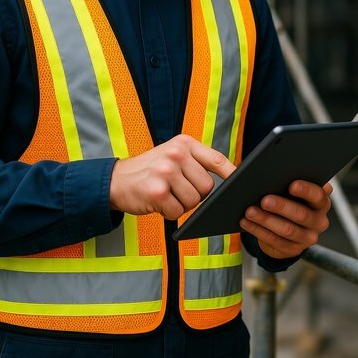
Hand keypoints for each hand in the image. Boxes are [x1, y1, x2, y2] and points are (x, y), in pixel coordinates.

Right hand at [109, 134, 235, 220]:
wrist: (116, 180)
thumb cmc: (149, 170)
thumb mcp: (172, 155)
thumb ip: (195, 162)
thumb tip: (228, 179)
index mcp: (183, 143)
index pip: (216, 159)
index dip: (231, 173)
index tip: (241, 183)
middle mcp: (175, 154)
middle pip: (207, 187)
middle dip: (196, 195)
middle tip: (177, 190)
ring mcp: (166, 172)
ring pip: (194, 201)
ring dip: (182, 205)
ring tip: (166, 195)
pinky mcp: (157, 192)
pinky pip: (178, 212)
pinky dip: (170, 213)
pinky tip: (158, 203)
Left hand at [240, 180, 332, 258]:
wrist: (288, 228)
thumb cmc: (287, 198)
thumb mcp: (291, 189)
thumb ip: (290, 178)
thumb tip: (275, 165)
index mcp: (320, 202)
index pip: (318, 195)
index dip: (306, 190)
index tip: (291, 184)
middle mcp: (318, 221)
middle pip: (301, 215)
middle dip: (281, 206)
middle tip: (264, 199)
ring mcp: (307, 238)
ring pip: (287, 230)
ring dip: (266, 220)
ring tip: (249, 210)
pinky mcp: (292, 250)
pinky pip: (274, 241)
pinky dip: (258, 230)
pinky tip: (245, 221)